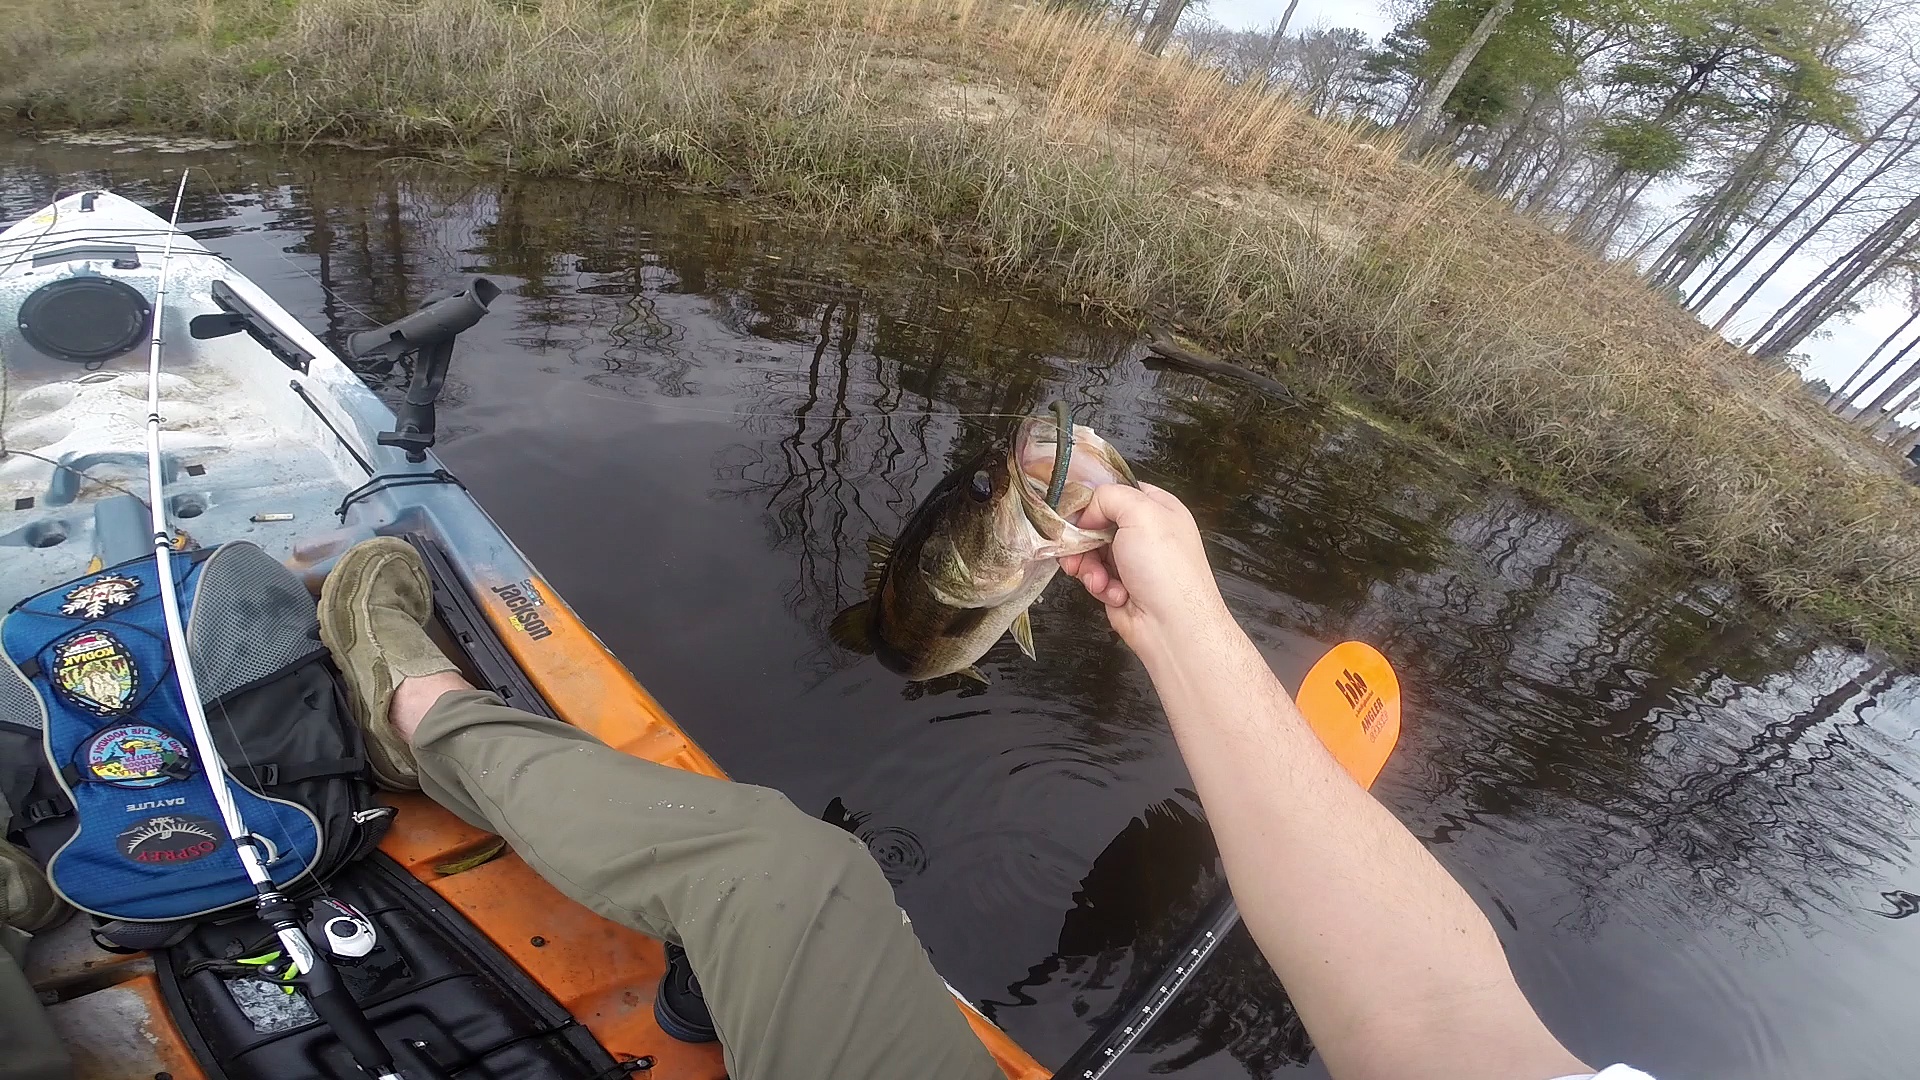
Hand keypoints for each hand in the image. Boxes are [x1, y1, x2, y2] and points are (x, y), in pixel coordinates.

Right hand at [1059, 483, 1231, 657]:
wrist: (1172, 626)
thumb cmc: (1167, 569)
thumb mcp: (1140, 513)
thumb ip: (1108, 496)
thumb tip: (1088, 512)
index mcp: (1158, 508)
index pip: (1118, 491)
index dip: (1096, 500)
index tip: (1080, 512)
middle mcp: (1147, 534)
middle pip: (1098, 524)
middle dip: (1084, 539)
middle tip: (1078, 549)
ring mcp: (1133, 562)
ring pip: (1091, 553)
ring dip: (1089, 566)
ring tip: (1100, 579)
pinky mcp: (1121, 586)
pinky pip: (1095, 578)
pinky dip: (1099, 586)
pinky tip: (1114, 594)